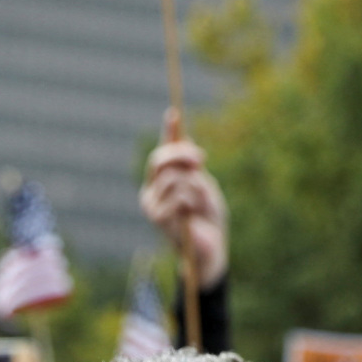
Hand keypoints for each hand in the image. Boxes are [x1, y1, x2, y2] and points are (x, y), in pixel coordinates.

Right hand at [140, 108, 227, 286]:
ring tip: (199, 202)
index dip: (168, 132)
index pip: (162, 151)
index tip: (174, 114)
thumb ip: (193, 169)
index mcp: (161, 181)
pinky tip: (193, 214)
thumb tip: (188, 147)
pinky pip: (179, 195)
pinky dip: (192, 200)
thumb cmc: (208, 218)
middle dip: (182, 154)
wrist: (210, 248)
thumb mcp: (203, 186)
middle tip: (201, 160)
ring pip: (174, 177)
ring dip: (193, 186)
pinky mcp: (157, 217)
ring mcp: (151, 204)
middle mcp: (151, 190)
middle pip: (160, 159)